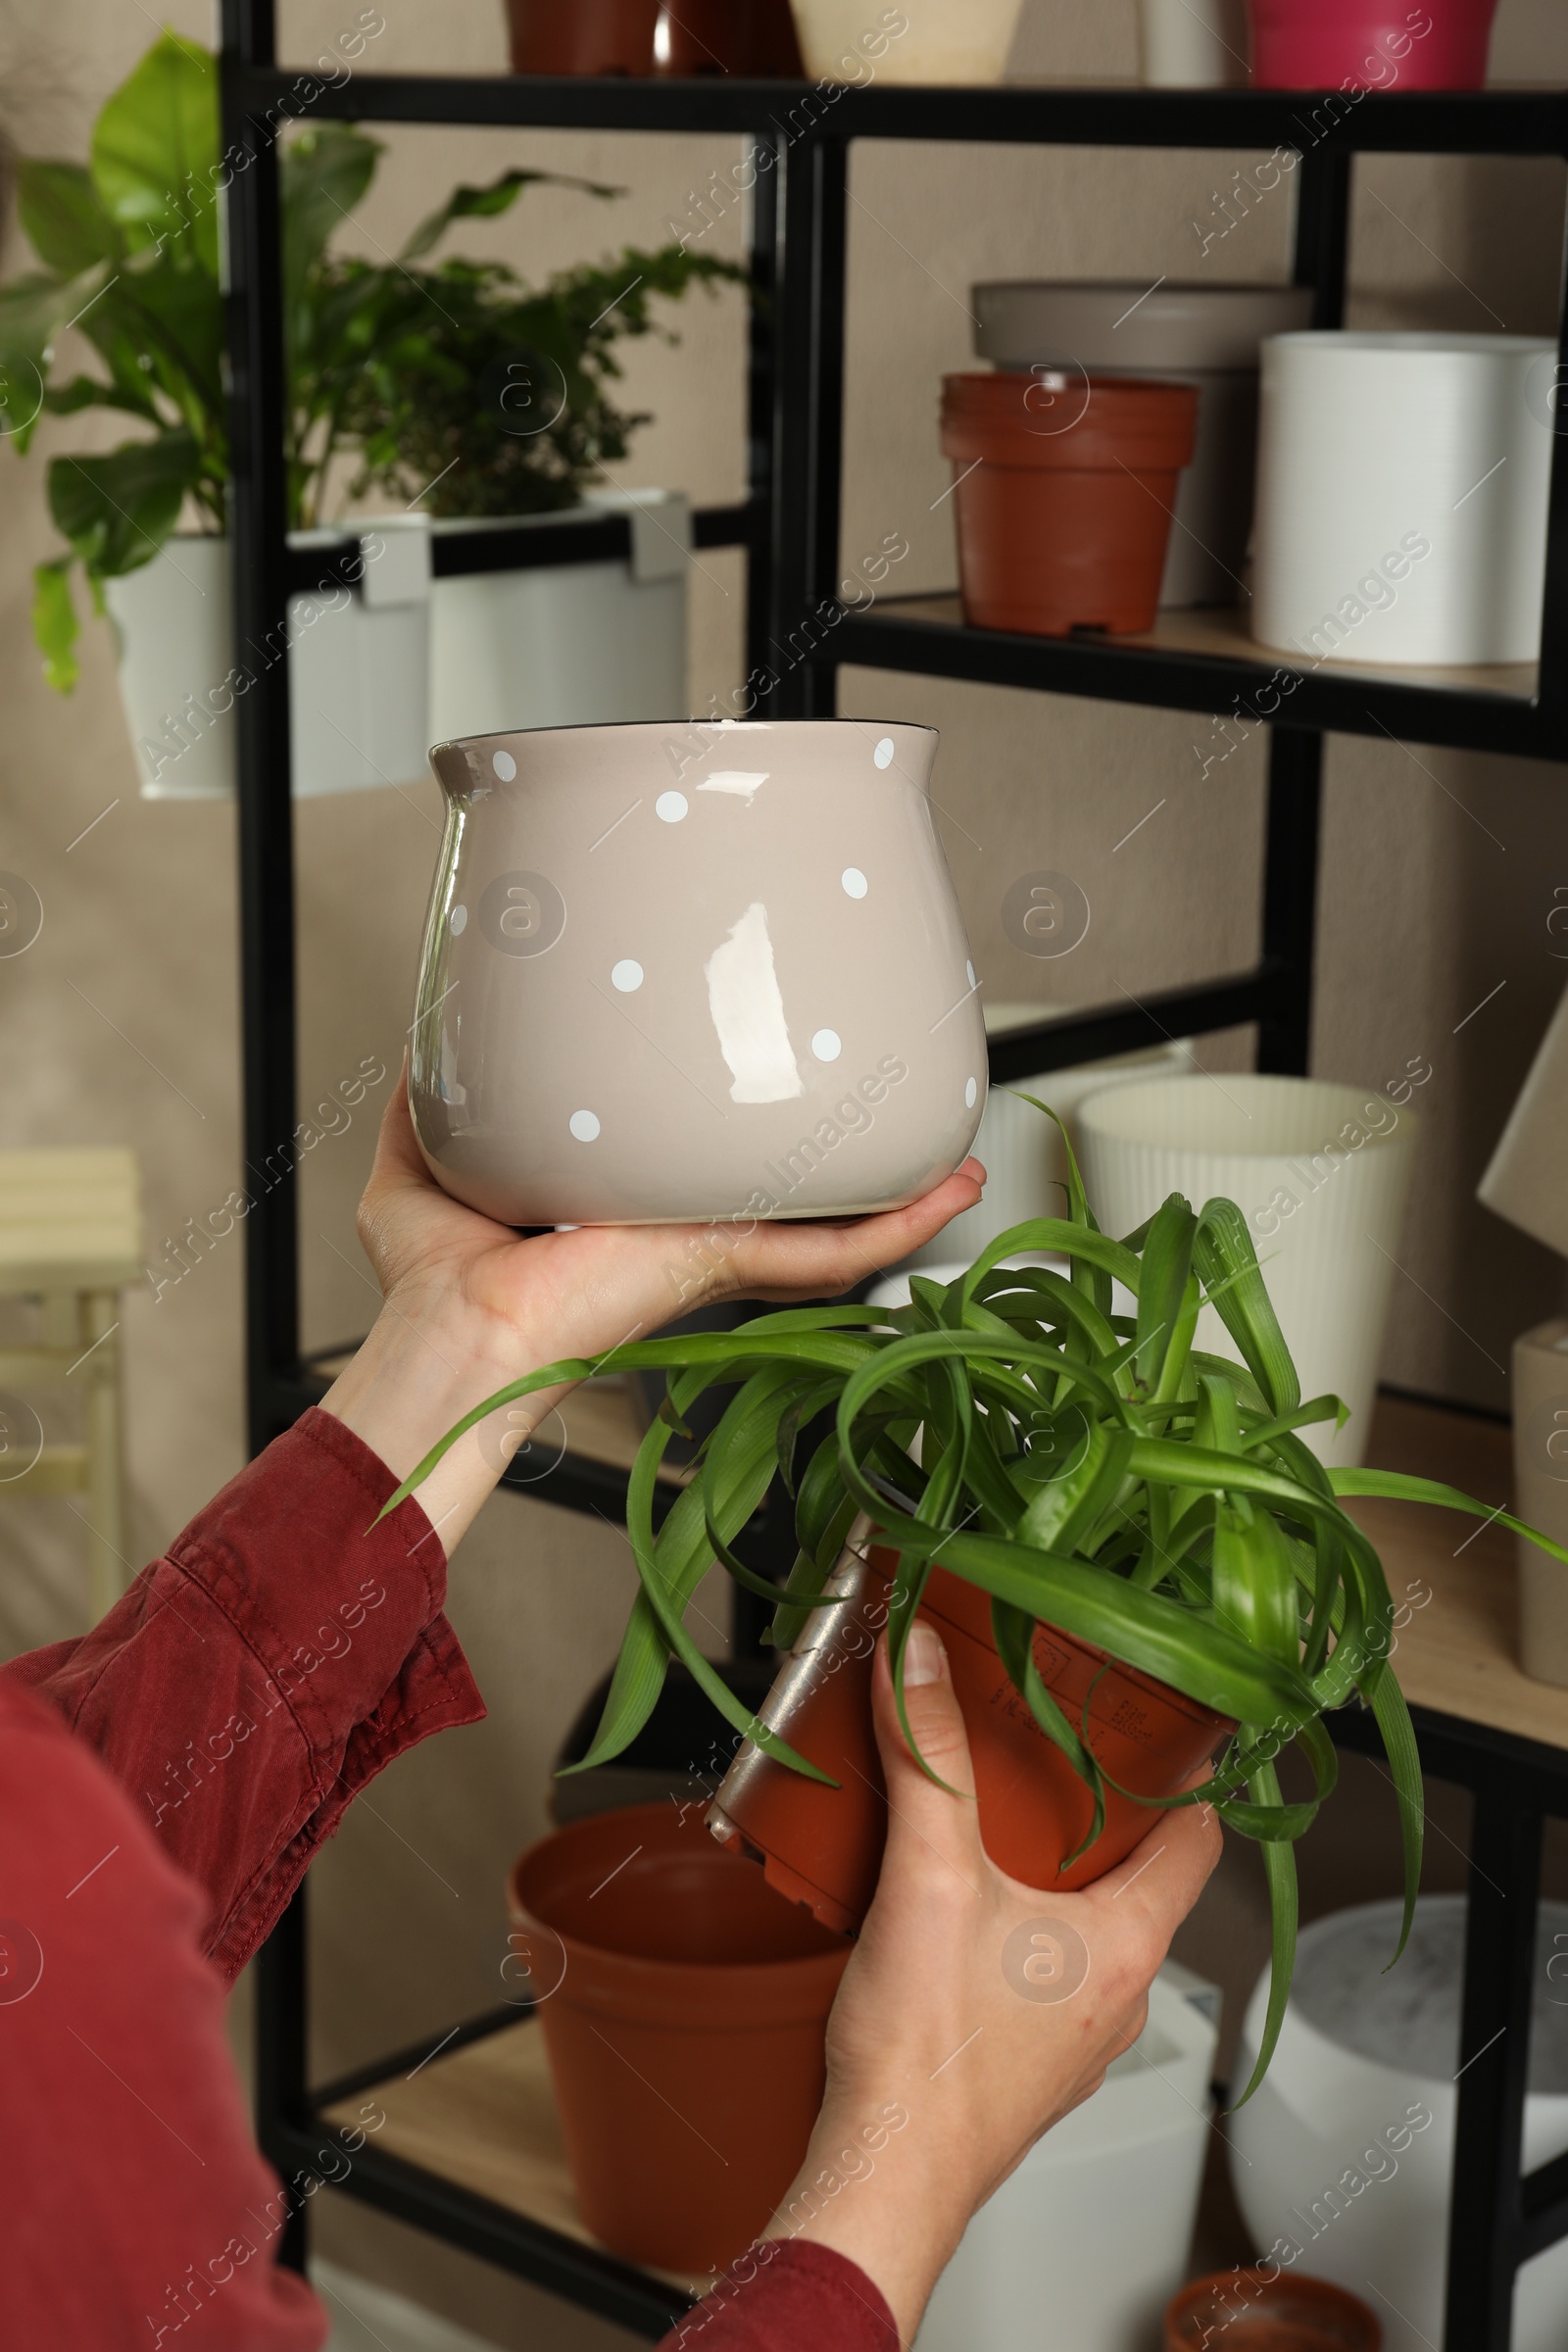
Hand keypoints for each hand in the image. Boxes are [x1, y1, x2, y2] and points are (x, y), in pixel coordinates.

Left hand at [322, 1065, 984, 1549]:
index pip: (708, 1176)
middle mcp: (683, 1230)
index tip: (783, 1096)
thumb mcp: (425, 1165)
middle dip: (848, 1169)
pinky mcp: (726, 1262)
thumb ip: (433, 1104)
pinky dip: (895, 1226)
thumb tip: (430, 1045)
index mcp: (629, 1210)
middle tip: (894, 1120)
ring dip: (900, 1197)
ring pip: (832, 1226)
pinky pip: (831, 1252)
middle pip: (789, 1199)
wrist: (455, 1332)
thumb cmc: (438, 1281)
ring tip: (956, 1160)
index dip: (753, 1142)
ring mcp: (715, 1250)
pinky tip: (947, 1193)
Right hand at [766, 1624, 1221, 2340]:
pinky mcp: (1023, 2065)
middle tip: (1039, 1757)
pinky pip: (1035, 1976)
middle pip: (1133, 1878)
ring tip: (980, 1826)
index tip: (1160, 1729)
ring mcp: (1071, 2039)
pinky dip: (1005, 1932)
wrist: (884, 2176)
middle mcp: (1116, 1995)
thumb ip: (929, 1760)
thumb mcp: (927, 1877)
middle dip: (1087, 1816)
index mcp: (1127, 1943)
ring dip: (1041, 1878)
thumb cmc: (928, 2059)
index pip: (1198, 1841)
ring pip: (1081, 1930)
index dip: (1184, 1779)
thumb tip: (921, 1656)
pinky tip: (943, 1912)